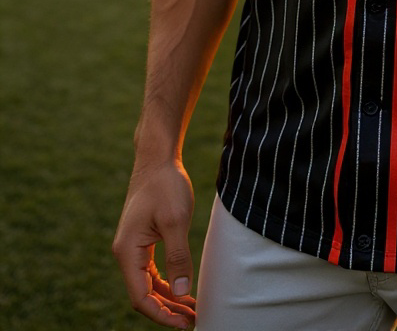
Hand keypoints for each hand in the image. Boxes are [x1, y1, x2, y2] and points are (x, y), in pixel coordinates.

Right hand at [113, 160, 196, 328]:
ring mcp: (133, 248)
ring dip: (168, 298)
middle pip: (144, 294)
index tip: (184, 323)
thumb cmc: (166, 185)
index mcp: (128, 252)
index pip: (140, 297)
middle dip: (167, 310)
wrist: (157, 158)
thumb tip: (183, 292)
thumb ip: (178, 257)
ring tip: (192, 309)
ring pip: (148, 284)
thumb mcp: (176, 220)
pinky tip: (184, 288)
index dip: (161, 315)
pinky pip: (151, 271)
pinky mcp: (142, 241)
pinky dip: (167, 283)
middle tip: (194, 319)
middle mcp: (126, 253)